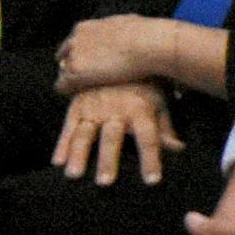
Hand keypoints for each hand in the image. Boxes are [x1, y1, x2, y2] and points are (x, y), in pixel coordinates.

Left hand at [52, 14, 171, 92]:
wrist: (149, 44)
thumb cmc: (148, 35)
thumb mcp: (130, 23)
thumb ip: (120, 29)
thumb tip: (133, 30)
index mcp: (86, 28)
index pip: (73, 43)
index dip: (82, 55)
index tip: (93, 65)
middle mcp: (75, 39)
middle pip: (64, 56)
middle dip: (74, 66)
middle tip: (90, 79)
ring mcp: (74, 56)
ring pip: (64, 72)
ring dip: (74, 80)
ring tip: (90, 90)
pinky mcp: (75, 72)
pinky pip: (62, 86)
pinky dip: (70, 91)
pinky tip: (83, 96)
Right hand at [53, 81, 176, 185]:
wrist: (123, 52)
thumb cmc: (146, 83)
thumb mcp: (160, 102)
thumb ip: (165, 127)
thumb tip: (178, 150)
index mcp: (140, 109)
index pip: (148, 138)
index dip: (150, 159)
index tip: (152, 181)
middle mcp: (115, 109)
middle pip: (112, 138)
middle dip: (108, 160)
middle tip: (105, 183)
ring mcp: (93, 107)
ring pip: (85, 134)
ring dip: (79, 155)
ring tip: (74, 176)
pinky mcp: (77, 105)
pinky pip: (68, 126)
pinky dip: (61, 144)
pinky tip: (57, 162)